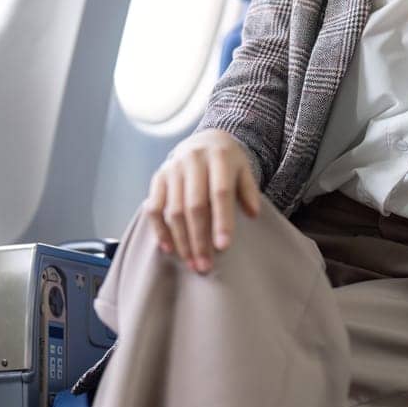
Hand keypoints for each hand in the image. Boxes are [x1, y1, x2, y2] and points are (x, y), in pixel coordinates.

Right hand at [143, 127, 261, 272]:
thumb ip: (249, 190)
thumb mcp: (244, 169)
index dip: (222, 221)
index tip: (223, 247)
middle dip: (199, 239)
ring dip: (182, 240)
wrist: (203, 141)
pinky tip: (169, 248)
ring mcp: (172, 168)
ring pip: (173, 210)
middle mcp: (192, 160)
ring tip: (191, 263)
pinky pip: (154, 207)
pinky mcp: (158, 177)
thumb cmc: (227, 162)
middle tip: (204, 266)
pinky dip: (160, 230)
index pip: (220, 193)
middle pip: (194, 206)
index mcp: (219, 157)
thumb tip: (253, 214)